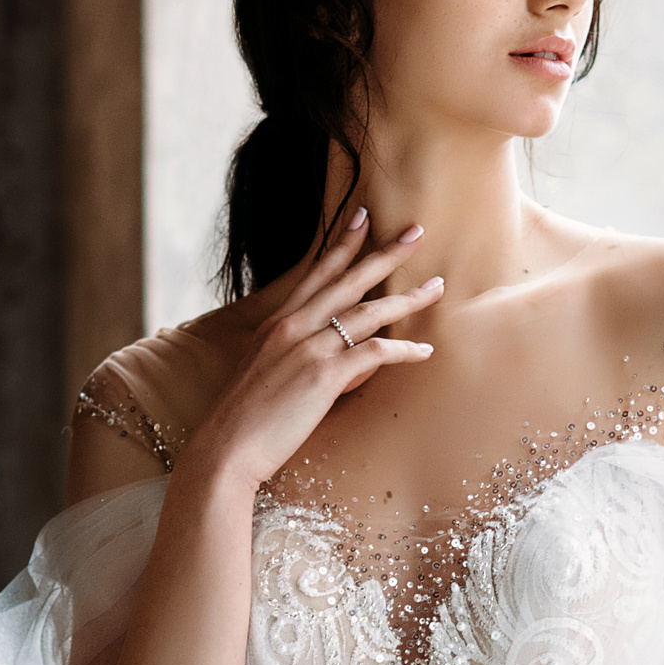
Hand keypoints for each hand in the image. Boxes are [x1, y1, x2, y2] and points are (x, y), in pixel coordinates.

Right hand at [179, 208, 442, 491]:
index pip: (316, 273)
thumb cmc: (245, 420)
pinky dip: (403, 349)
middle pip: (348, 280)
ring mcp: (308, 348)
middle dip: (385, 252)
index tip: (362, 216)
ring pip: (368, 311)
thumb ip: (301, 356)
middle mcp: (292, 327)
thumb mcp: (266, 374)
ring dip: (407, 297)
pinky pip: (375, 351)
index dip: (342, 244)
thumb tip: (340, 357)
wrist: (227, 448)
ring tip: (436, 287)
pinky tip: (423, 350)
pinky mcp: (323, 375)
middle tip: (416, 232)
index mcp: (277, 323)